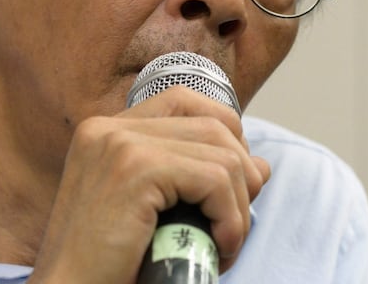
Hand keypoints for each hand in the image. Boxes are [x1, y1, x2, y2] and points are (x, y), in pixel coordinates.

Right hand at [29, 87, 271, 283]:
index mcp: (106, 132)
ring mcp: (120, 144)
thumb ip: (197, 178)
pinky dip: (231, 218)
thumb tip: (261, 165)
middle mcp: (109, 128)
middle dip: (241, 175)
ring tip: (224, 245)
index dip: (225, 136)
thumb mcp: (157, 212)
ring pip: (222, 155)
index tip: (228, 187)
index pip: (186, 102)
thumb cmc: (109, 265)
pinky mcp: (135, 169)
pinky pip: (214, 181)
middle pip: (213, 126)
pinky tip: (220, 248)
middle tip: (232, 225)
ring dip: (238, 206)